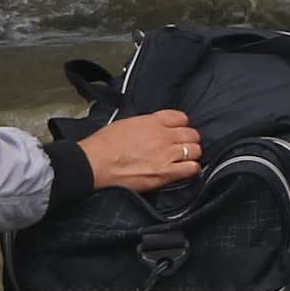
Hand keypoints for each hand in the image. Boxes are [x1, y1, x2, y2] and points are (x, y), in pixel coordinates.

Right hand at [80, 108, 201, 190]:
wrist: (94, 164)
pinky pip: (191, 169)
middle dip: (190, 139)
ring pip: (195, 150)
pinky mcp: (165, 173)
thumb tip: (149, 128)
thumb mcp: (124, 124)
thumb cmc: (103, 146)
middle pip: (191, 134)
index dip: (182, 125)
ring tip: (187, 159)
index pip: (180, 117)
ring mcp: (165, 154)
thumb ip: (143, 124)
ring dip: (193, 154)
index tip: (179, 131)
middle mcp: (162, 136)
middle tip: (185, 146)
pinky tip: (188, 170)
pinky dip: (193, 169)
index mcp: (151, 122)